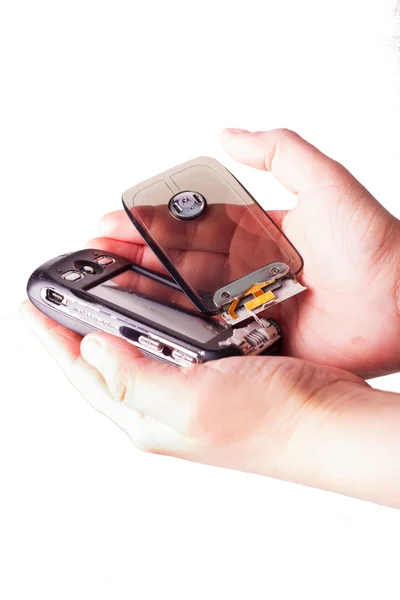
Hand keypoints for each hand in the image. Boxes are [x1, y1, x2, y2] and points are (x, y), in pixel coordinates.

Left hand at [20, 300, 399, 507]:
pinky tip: (158, 301)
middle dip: (76, 325)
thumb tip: (91, 347)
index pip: (82, 373)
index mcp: (147, 414)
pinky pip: (173, 336)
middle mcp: (163, 401)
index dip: (51, 337)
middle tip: (58, 292)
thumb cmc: (272, 423)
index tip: (28, 304)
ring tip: (96, 288)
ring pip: (138, 343)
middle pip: (104, 358)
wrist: (329, 420)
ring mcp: (190, 385)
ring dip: (115, 315)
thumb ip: (134, 378)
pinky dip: (159, 314)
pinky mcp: (216, 369)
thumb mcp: (192, 404)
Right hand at [89, 129, 399, 377]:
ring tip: (108, 284)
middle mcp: (249, 268)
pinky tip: (148, 323)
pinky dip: (180, 329)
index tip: (114, 220)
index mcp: (259, 230)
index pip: (192, 223)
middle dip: (136, 255)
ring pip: (188, 297)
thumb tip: (226, 133)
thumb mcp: (325, 181)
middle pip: (181, 261)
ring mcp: (251, 305)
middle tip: (97, 255)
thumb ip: (278, 150)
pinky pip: (212, 333)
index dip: (152, 221)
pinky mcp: (259, 339)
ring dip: (147, 290)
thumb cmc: (377, 244)